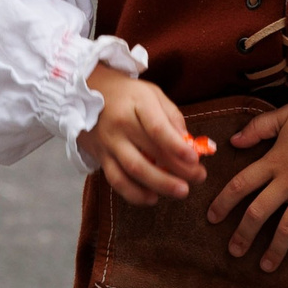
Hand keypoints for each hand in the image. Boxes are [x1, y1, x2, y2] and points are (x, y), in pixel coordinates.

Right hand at [79, 67, 206, 205]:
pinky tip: (152, 197)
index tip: (195, 158)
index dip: (177, 146)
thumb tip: (189, 144)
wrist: (89, 90)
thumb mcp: (152, 94)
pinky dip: (135, 193)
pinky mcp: (100, 156)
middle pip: (150, 152)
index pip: (158, 128)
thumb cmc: (128, 94)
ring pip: (133, 170)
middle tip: (198, 177)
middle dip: (178, 169)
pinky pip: (116, 180)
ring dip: (159, 184)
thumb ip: (172, 117)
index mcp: (137, 103)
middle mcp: (121, 124)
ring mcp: (109, 142)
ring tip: (181, 191)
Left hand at [206, 97, 287, 273]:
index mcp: (274, 161)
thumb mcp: (285, 115)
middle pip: (258, 213)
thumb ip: (257, 127)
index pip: (241, 185)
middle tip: (234, 251)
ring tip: (264, 267)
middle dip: (243, 235)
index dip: (223, 202)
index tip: (212, 218)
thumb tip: (233, 141)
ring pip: (286, 228)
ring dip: (274, 250)